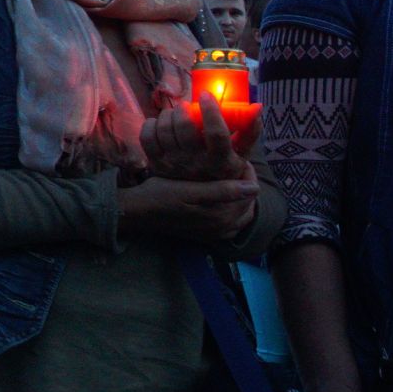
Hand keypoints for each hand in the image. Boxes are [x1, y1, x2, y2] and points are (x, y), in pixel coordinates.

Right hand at [118, 169, 259, 245]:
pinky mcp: (205, 235)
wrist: (137, 212)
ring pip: (240, 214)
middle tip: (234, 165)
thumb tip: (255, 188)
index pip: (249, 192)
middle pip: (247, 203)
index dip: (247, 172)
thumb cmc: (161, 195)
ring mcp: (213, 233)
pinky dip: (232, 213)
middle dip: (245, 184)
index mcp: (221, 215)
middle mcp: (221, 227)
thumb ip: (223, 191)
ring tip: (230, 180)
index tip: (238, 157)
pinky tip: (223, 203)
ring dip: (239, 198)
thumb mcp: (190, 190)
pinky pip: (229, 225)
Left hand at [141, 94, 252, 181]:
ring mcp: (174, 165)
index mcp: (220, 160)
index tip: (206, 94)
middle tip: (187, 106)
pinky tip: (160, 122)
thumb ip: (251, 130)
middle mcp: (196, 164)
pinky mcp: (157, 164)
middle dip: (183, 110)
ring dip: (168, 114)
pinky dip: (151, 124)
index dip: (210, 111)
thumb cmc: (225, 165)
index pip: (216, 134)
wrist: (204, 193)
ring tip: (176, 113)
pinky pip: (146, 137)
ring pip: (164, 130)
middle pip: (184, 128)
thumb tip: (257, 106)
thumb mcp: (242, 152)